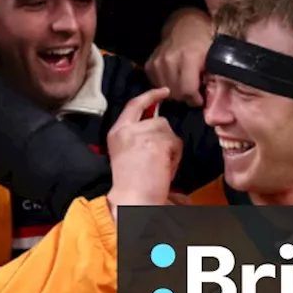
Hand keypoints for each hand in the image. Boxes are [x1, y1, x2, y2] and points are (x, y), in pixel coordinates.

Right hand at [106, 87, 181, 220]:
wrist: (132, 200)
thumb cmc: (132, 184)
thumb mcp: (127, 153)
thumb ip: (138, 135)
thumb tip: (159, 123)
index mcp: (117, 132)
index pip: (134, 104)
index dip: (151, 96)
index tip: (164, 92)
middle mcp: (126, 130)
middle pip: (159, 120)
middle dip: (166, 137)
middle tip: (163, 157)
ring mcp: (141, 134)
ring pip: (169, 131)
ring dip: (171, 149)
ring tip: (160, 167)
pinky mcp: (156, 142)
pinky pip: (175, 143)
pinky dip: (175, 157)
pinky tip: (164, 170)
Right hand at [145, 7, 211, 106]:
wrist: (183, 24)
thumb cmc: (201, 40)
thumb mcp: (212, 55)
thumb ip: (211, 75)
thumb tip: (211, 96)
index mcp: (188, 58)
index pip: (188, 90)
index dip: (195, 100)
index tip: (200, 100)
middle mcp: (170, 61)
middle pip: (176, 94)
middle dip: (186, 98)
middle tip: (193, 95)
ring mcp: (158, 63)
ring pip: (165, 92)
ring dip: (176, 94)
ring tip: (184, 88)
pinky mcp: (150, 65)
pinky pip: (156, 85)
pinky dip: (166, 87)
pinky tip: (174, 82)